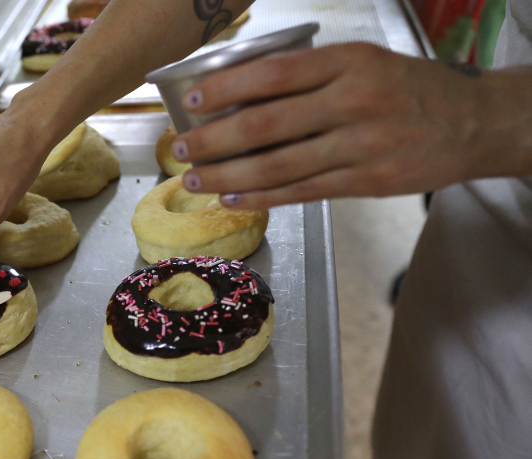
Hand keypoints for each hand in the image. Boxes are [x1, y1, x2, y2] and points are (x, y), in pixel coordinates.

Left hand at [169, 43, 492, 208]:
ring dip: (228, 176)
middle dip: (214, 140)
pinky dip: (262, 197)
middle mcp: (354, 102)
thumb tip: (239, 94)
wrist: (474, 123)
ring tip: (195, 179)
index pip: (274, 74)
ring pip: (279, 166)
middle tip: (181, 147)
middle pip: (266, 124)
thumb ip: (311, 76)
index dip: (227, 89)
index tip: (193, 101)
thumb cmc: (408, 88)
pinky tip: (233, 198)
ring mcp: (362, 146)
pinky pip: (303, 192)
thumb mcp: (364, 63)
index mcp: (349, 64)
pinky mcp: (367, 182)